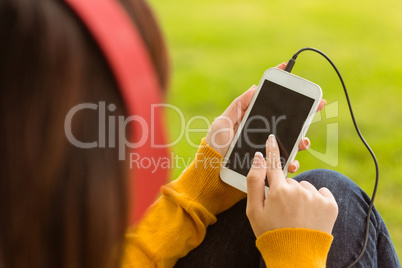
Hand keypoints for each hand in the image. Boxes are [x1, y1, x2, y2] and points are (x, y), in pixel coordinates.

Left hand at [205, 62, 326, 172]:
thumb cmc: (215, 146)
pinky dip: (291, 162)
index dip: (281, 88)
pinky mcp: (266, 165)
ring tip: (303, 141)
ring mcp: (266, 148)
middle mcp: (262, 133)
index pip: (270, 103)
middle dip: (305, 114)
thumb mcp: (222, 123)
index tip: (290, 69)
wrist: (211, 171)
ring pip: (291, 142)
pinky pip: (283, 163)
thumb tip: (254, 87)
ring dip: (302, 140)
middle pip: (288, 121)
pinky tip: (293, 161)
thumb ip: (238, 106)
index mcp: (253, 120)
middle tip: (317, 107)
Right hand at [246, 134, 337, 237]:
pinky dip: (316, 200)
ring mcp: (315, 197)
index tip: (272, 138)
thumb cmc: (271, 233)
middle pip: (289, 180)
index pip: (274, 163)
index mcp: (278, 190)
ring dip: (300, 196)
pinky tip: (310, 214)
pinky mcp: (330, 204)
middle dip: (284, 190)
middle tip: (282, 210)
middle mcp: (298, 189)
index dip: (272, 150)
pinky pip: (321, 193)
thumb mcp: (254, 211)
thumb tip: (259, 158)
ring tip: (297, 216)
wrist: (296, 257)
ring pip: (304, 187)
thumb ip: (254, 181)